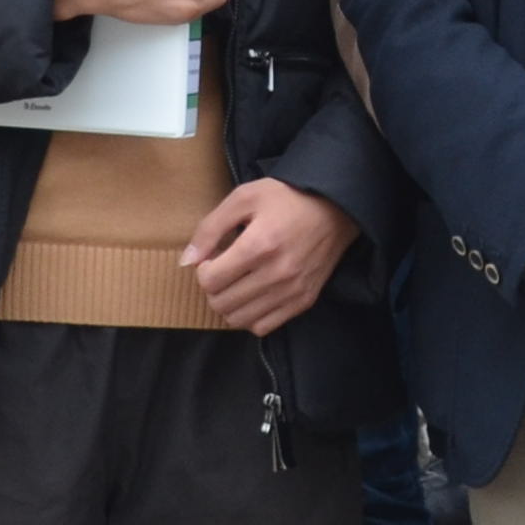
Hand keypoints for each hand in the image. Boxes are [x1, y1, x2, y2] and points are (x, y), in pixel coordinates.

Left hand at [184, 177, 358, 335]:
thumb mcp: (244, 197)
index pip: (209, 281)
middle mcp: (276, 273)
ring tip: (237, 283)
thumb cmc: (287, 198)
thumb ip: (210, 228)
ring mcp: (292, 291)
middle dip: (213, 289)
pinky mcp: (304, 301)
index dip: (203, 270)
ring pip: (239, 320)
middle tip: (223, 271)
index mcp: (259, 245)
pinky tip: (255, 295)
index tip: (213, 258)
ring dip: (229, 304)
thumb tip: (188, 260)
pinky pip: (263, 327)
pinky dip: (251, 316)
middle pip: (220, 303)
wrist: (336, 208)